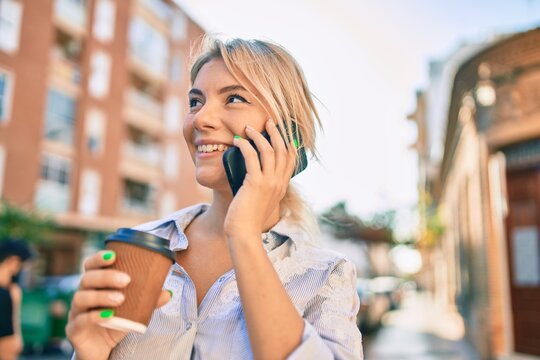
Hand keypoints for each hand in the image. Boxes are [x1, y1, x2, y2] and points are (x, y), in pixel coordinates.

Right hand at [66, 250, 171, 359]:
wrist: (102, 349)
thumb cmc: (115, 322)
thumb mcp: (132, 309)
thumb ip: (147, 300)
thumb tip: (167, 293)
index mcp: (94, 285)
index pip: (91, 266)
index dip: (98, 259)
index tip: (113, 255)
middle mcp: (82, 294)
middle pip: (87, 279)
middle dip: (106, 276)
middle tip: (126, 280)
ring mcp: (76, 312)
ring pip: (82, 298)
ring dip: (102, 296)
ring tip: (120, 298)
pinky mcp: (74, 329)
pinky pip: (81, 320)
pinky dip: (94, 316)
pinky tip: (107, 315)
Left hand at [224, 119, 297, 237]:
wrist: (244, 232)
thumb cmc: (248, 220)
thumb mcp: (261, 203)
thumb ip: (262, 192)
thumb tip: (254, 182)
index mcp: (281, 187)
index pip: (290, 161)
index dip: (288, 145)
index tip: (283, 133)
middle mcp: (279, 183)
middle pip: (282, 150)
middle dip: (276, 133)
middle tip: (268, 122)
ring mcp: (269, 182)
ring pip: (269, 150)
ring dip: (259, 135)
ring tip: (248, 128)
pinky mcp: (255, 183)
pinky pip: (252, 157)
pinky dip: (245, 145)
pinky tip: (238, 141)